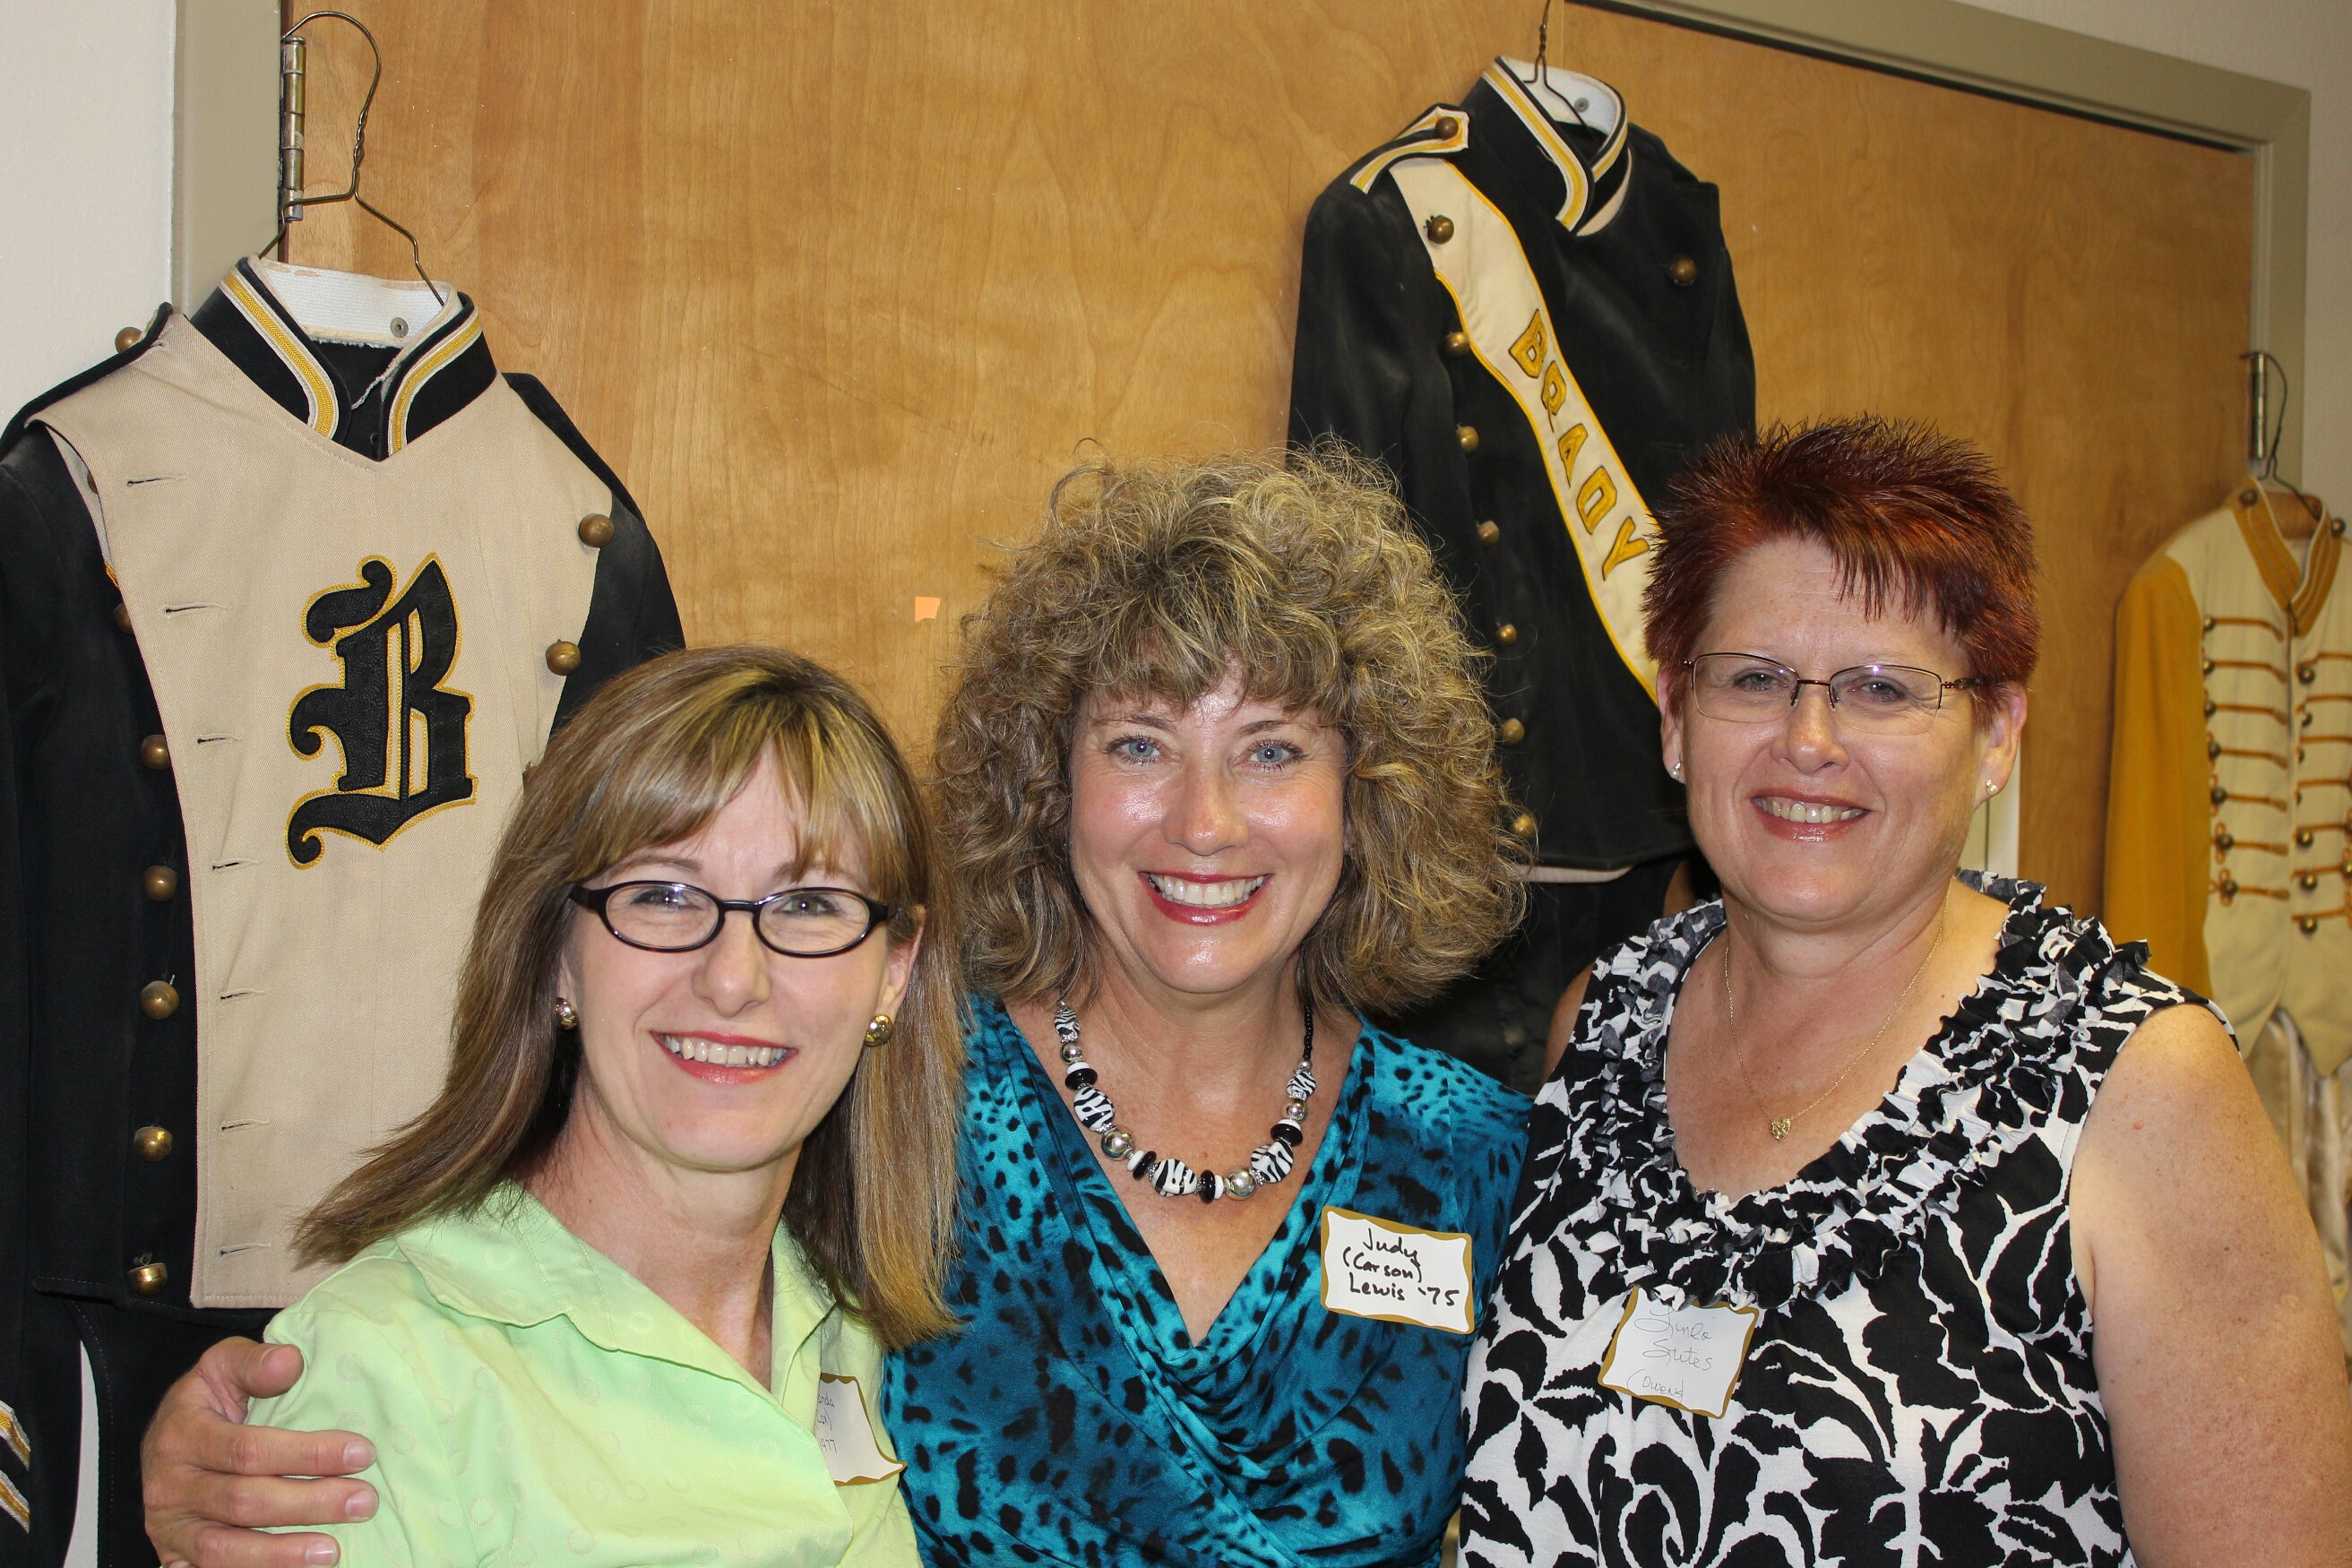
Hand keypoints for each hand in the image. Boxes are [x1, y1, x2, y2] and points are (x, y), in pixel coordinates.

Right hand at [140, 1337, 377, 1567]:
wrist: (166, 1439)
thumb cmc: (208, 1400)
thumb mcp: (222, 1365)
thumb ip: (254, 1362)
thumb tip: (290, 1361)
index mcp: (181, 1435)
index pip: (250, 1450)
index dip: (307, 1454)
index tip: (361, 1453)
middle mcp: (168, 1487)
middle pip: (243, 1503)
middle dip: (309, 1504)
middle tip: (363, 1501)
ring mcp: (169, 1528)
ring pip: (224, 1551)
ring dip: (282, 1555)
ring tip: (333, 1551)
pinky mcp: (175, 1557)